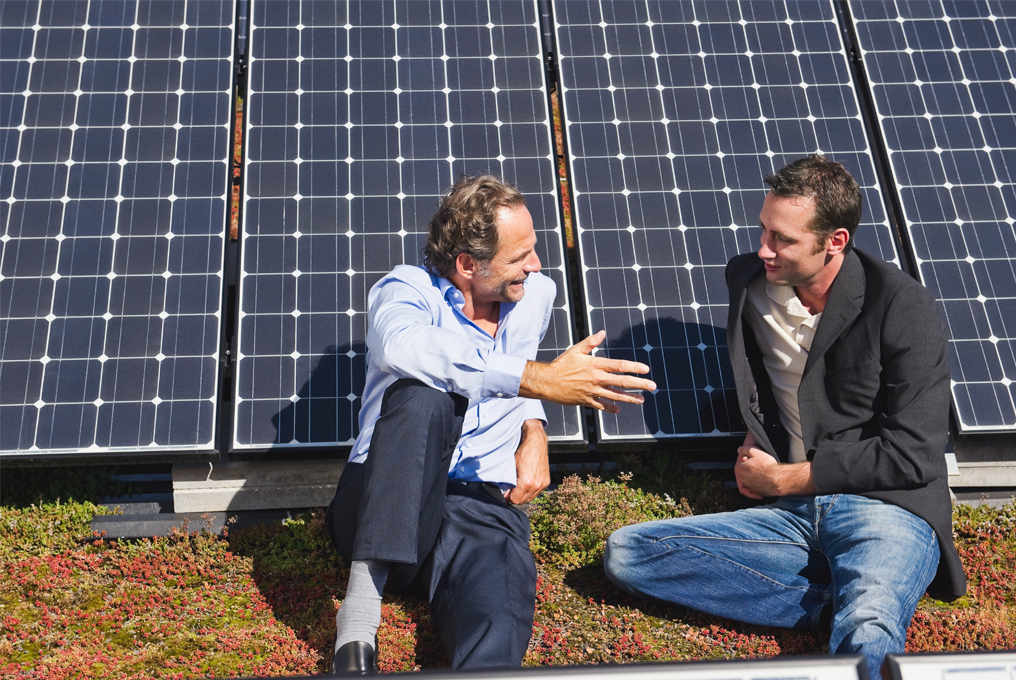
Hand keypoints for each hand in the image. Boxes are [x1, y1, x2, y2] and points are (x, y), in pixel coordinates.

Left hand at [505, 419, 548, 504]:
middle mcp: (537, 484)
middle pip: (523, 500)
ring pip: (530, 498)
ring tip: (517, 489)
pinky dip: (530, 491)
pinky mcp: (546, 481)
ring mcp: (543, 483)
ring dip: (523, 495)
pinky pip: (537, 492)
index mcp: (527, 482)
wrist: (536, 442)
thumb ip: (509, 482)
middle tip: (509, 492)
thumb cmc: (524, 451)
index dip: (509, 498)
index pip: (516, 500)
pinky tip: (525, 485)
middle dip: (515, 497)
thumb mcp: (512, 467)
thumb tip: (506, 492)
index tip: (505, 495)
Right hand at [519, 330, 656, 413]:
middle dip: (640, 384)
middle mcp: (597, 378)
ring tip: (642, 400)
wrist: (547, 382)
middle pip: (622, 381)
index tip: (646, 370)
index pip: (620, 365)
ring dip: (630, 398)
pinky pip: (602, 406)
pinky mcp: (586, 400)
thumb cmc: (561, 365)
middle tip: (653, 386)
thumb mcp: (576, 350)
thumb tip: (602, 332)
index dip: (635, 368)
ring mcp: (592, 391)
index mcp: (596, 364)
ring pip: (615, 396)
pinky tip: (619, 409)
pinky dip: (611, 407)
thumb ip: (591, 342)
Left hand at [734, 444, 778, 498]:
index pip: (742, 463)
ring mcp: (750, 487)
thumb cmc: (767, 466)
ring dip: (754, 478)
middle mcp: (743, 479)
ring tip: (763, 473)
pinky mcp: (757, 493)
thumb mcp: (755, 452)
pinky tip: (763, 482)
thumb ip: (745, 449)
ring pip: (749, 481)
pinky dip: (758, 486)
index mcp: (740, 469)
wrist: (778, 478)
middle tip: (760, 465)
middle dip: (751, 469)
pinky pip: (755, 490)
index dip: (749, 460)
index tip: (756, 459)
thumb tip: (739, 450)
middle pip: (745, 472)